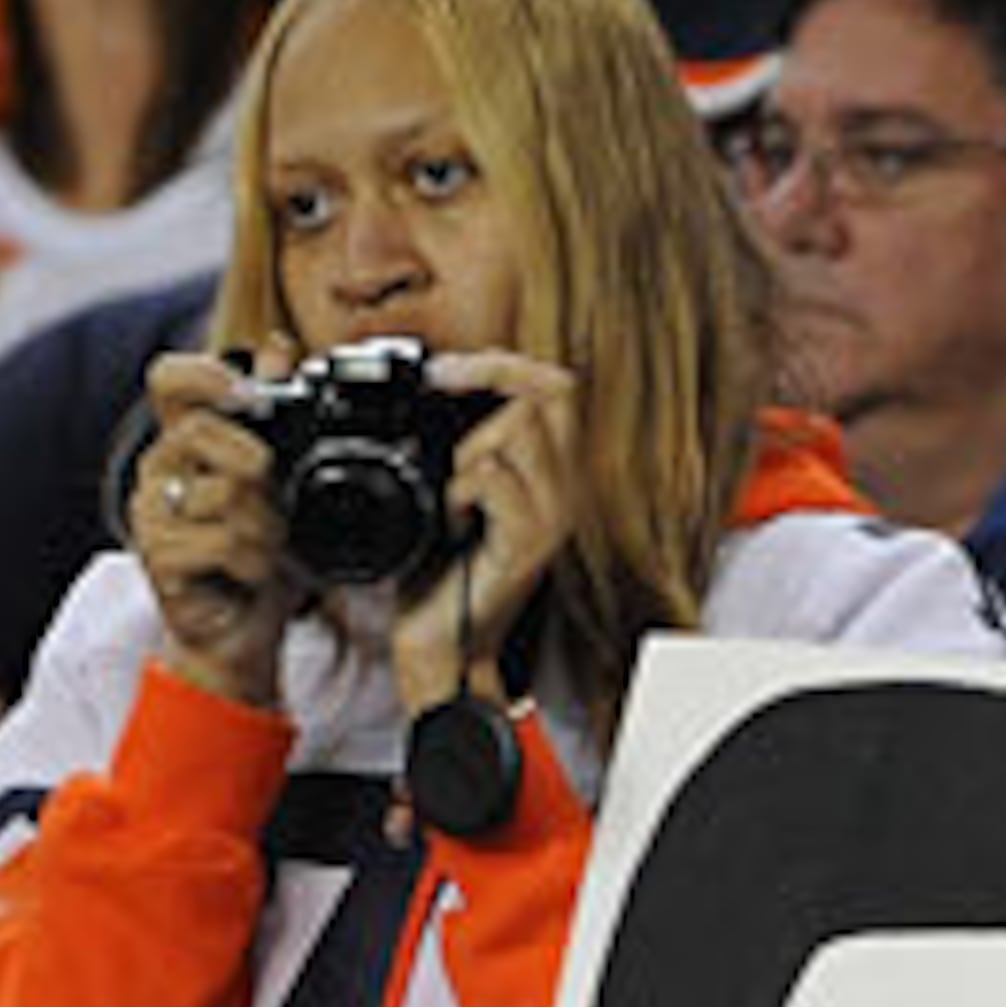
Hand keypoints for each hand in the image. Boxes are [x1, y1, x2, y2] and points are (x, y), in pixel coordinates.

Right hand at [128, 351, 293, 708]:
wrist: (244, 628)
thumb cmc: (261, 551)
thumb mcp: (284, 478)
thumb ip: (277, 413)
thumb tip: (278, 344)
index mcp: (186, 437)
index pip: (169, 377)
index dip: (207, 373)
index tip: (250, 394)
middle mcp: (160, 466)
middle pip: (207, 430)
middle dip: (262, 468)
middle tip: (274, 506)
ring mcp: (152, 511)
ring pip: (228, 492)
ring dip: (269, 527)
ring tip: (264, 549)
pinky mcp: (157, 556)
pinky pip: (226, 542)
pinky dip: (257, 561)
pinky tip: (249, 574)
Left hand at [390, 350, 579, 718]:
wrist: (440, 644)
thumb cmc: (439, 571)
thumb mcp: (453, 493)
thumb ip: (465, 443)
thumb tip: (441, 386)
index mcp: (551, 472)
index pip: (558, 386)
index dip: (507, 362)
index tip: (450, 368)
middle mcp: (566, 489)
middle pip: (552, 392)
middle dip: (490, 380)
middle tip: (441, 390)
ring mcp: (553, 516)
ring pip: (520, 431)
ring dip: (468, 445)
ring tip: (448, 483)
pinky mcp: (529, 543)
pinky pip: (495, 478)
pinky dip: (460, 487)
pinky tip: (449, 516)